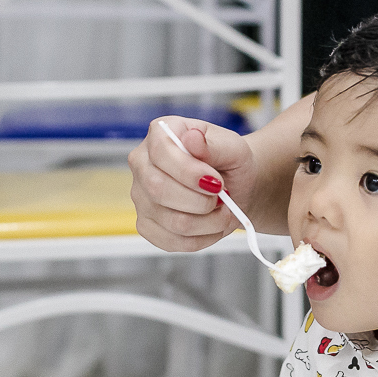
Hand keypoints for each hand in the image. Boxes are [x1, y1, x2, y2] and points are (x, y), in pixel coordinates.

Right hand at [128, 116, 257, 251]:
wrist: (236, 187)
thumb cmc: (231, 162)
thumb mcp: (233, 147)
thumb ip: (214, 144)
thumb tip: (192, 138)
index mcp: (160, 134)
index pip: (161, 152)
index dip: (190, 172)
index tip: (217, 182)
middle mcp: (142, 164)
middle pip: (159, 190)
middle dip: (202, 200)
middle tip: (222, 196)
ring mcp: (141, 197)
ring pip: (172, 221)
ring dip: (209, 221)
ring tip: (223, 209)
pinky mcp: (147, 225)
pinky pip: (172, 242)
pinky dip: (202, 238)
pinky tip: (212, 224)